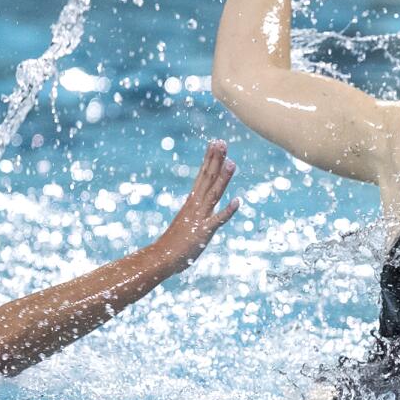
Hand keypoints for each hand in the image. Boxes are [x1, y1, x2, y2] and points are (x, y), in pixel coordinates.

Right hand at [160, 139, 239, 267]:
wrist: (161, 257)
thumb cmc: (174, 242)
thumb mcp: (186, 220)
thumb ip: (194, 210)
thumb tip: (198, 201)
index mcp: (192, 201)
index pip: (202, 175)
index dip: (210, 159)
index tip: (215, 143)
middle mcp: (196, 205)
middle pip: (207, 178)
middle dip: (216, 160)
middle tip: (222, 142)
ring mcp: (200, 217)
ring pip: (214, 194)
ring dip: (223, 179)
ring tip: (232, 163)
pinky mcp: (204, 231)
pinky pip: (218, 220)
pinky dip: (227, 211)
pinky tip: (238, 201)